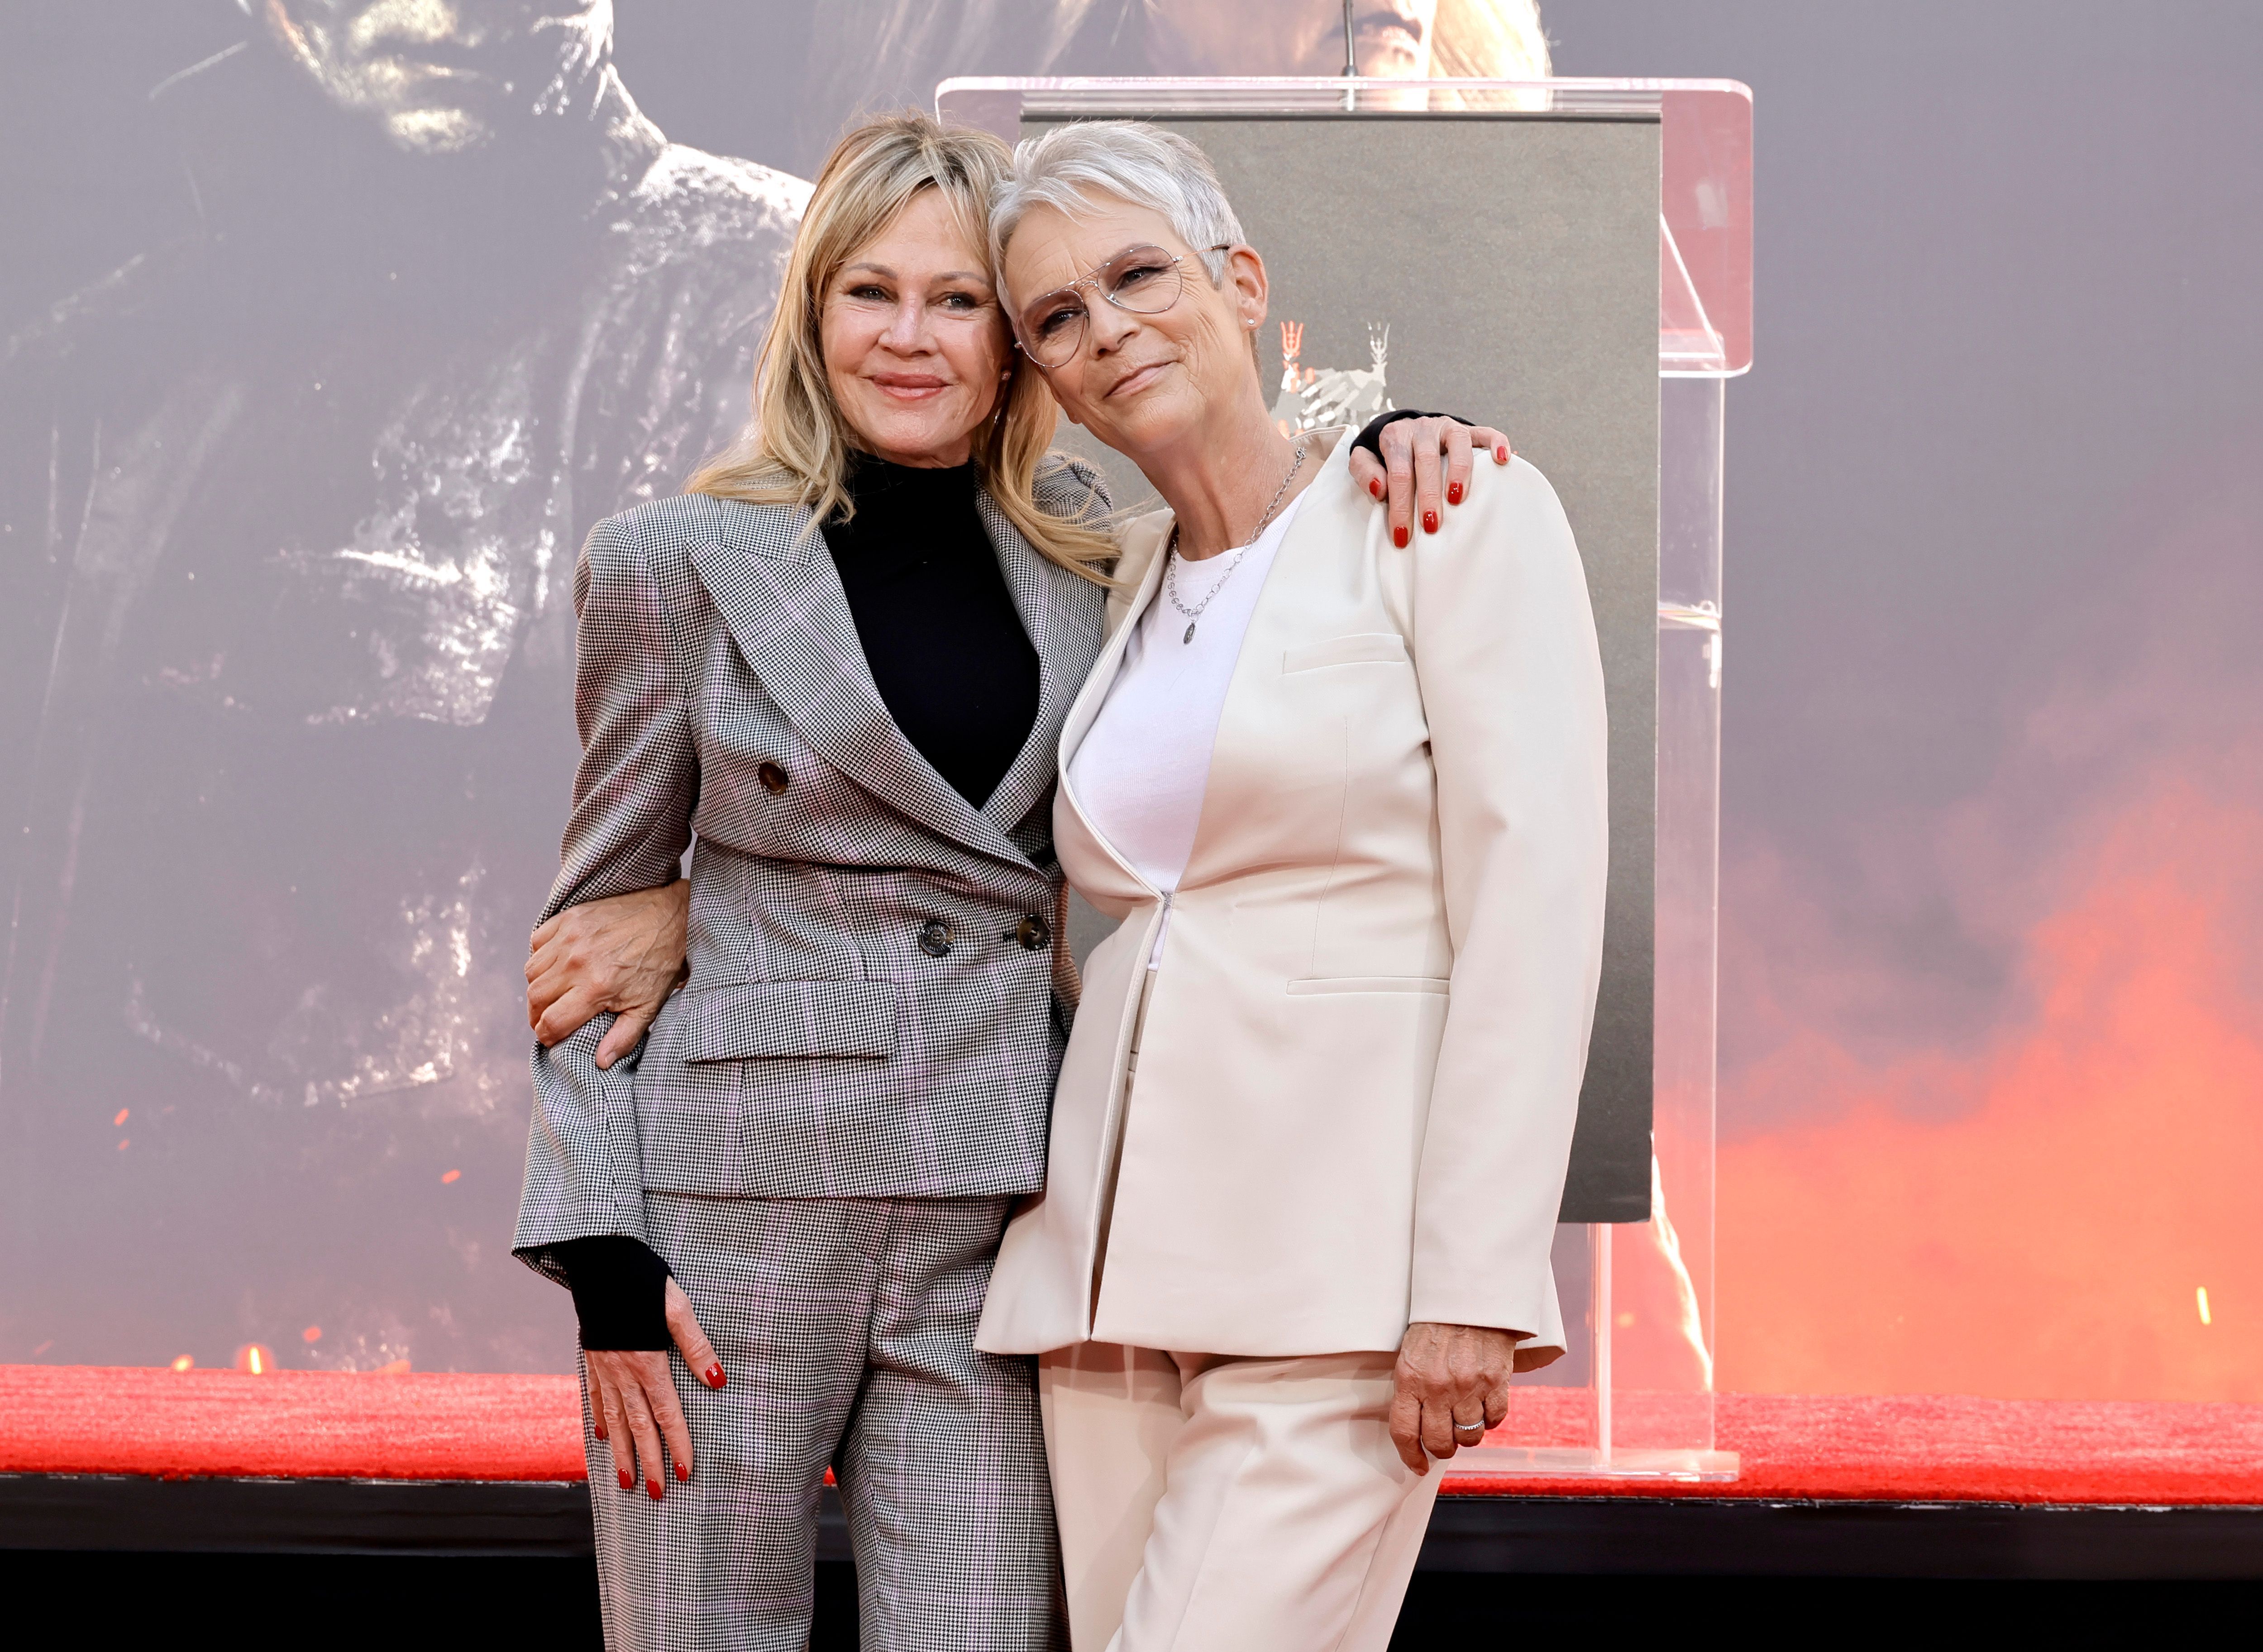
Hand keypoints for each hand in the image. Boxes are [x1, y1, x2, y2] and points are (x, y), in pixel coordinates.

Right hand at [527, 881, 690, 1068]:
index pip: (551, 1022)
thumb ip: (623, 1037)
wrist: (671, 916)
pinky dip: (540, 956)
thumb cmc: (661, 963)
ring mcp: (570, 937)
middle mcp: (577, 962)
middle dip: (537, 1015)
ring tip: (553, 993)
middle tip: (548, 1019)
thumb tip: (601, 1062)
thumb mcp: (649, 1006)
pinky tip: (557, 964)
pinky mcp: (569, 918)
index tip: (552, 1037)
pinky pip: (537, 941)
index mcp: (596, 988)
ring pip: (531, 971)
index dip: (546, 1036)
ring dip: (537, 987)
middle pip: (535, 999)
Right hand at [585, 1276, 723, 1500]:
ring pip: (615, 1420)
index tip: (686, 1475)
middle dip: (649, 1463)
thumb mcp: (677, 1307)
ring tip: (626, 1482)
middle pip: (640, 1427)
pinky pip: (596, 1398)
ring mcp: (604, 1368)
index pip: (667, 1415)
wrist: (596, 1260)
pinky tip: (603, 1437)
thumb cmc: (642, 1278)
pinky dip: (601, 1420)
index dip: (679, 1446)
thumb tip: (717, 1381)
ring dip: (622, 1453)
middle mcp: (623, 1372)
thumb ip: (696, 1345)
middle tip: (657, 1495)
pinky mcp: (591, 1358)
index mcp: (648, 1362)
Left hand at [1346, 417, 1513, 548]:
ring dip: (1459, 470)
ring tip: (1457, 498)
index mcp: (1396, 437)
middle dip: (1428, 495)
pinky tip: (1502, 460)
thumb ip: (1365, 472)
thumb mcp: (1364, 460)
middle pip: (1426, 460)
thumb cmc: (1386, 455)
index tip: (1402, 535)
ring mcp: (1447, 427)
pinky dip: (1496, 443)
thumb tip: (1380, 490)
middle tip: (1431, 525)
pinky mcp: (1467, 429)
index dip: (1400, 505)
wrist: (1403, 429)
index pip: (1398, 473)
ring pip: (1457, 443)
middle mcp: (1422, 428)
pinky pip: (1485, 432)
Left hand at [1389, 1320, 1517, 1473]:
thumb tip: (1417, 1430)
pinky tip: (1484, 1406)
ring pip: (1469, 1437)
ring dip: (1467, 1435)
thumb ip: (1412, 1391)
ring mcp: (1469, 1386)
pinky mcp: (1496, 1381)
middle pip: (1439, 1442)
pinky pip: (1495, 1420)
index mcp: (1410, 1379)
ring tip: (1465, 1420)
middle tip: (1445, 1441)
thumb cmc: (1435, 1327)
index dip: (1410, 1456)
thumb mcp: (1410, 1355)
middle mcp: (1438, 1387)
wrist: (1469, 1297)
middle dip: (1442, 1448)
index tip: (1417, 1465)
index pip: (1404, 1432)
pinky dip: (1490, 1420)